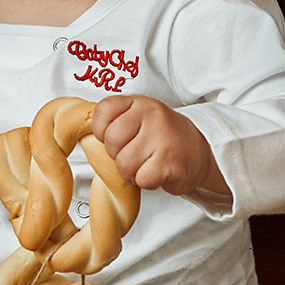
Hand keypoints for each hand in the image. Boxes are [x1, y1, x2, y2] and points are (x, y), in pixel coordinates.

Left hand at [93, 95, 225, 201]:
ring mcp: (162, 137)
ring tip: (147, 164)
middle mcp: (151, 115)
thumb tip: (84, 136)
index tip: (116, 138)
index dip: (102, 131)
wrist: (200, 151)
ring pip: (124, 164)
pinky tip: (157, 172)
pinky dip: (146, 182)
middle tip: (135, 155)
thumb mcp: (140, 117)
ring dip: (132, 172)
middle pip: (111, 142)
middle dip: (118, 156)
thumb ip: (115, 120)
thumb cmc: (162, 137)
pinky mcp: (169, 161)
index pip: (102, 112)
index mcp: (138, 102)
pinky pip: (141, 179)